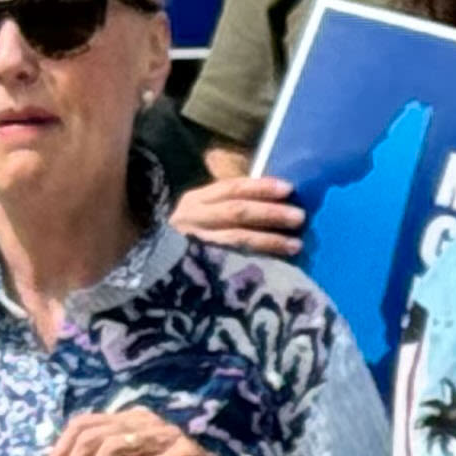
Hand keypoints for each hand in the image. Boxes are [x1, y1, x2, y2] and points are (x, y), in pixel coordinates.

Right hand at [171, 169, 305, 257]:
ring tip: (296, 244)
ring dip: (269, 240)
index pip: (231, 188)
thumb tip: (278, 200)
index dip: (260, 187)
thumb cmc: (191, 238)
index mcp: (195, 201)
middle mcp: (192, 218)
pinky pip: (231, 263)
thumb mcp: (204, 215)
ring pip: (235, 239)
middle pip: (236, 211)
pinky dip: (256, 263)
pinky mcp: (196, 268)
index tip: (289, 189)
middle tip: (299, 217)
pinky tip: (277, 266)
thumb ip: (231, 205)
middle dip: (270, 213)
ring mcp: (192, 244)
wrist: (156, 268)